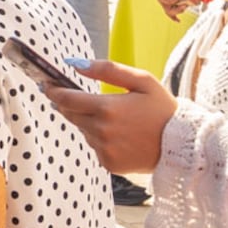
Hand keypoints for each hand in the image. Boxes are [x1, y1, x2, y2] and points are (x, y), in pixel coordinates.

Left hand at [46, 58, 178, 175]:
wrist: (182, 144)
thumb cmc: (163, 108)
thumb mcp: (141, 80)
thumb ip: (107, 70)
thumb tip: (74, 64)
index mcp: (108, 108)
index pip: (67, 99)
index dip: (53, 90)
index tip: (46, 84)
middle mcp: (102, 131)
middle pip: (71, 115)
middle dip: (69, 104)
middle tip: (73, 96)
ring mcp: (104, 149)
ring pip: (83, 131)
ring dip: (89, 122)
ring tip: (113, 117)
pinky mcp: (108, 163)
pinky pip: (95, 146)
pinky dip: (101, 138)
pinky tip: (120, 134)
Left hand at [158, 0, 201, 19]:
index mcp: (169, 3)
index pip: (170, 13)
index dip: (174, 18)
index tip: (179, 21)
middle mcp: (164, 3)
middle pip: (170, 13)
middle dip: (178, 12)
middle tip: (185, 7)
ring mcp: (161, 1)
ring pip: (168, 10)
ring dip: (177, 8)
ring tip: (182, 3)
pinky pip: (168, 2)